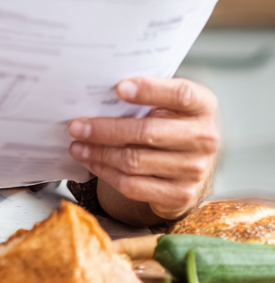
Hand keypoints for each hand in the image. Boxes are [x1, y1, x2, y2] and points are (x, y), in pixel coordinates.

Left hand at [68, 77, 219, 221]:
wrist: (192, 164)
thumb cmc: (171, 123)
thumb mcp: (168, 103)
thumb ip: (145, 95)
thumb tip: (96, 91)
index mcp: (203, 106)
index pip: (181, 94)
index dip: (150, 90)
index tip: (119, 88)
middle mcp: (205, 138)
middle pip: (148, 132)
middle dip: (105, 129)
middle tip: (76, 126)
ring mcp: (195, 169)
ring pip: (135, 161)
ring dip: (99, 153)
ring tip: (77, 146)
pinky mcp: (180, 195)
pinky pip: (133, 185)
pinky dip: (106, 173)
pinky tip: (92, 162)